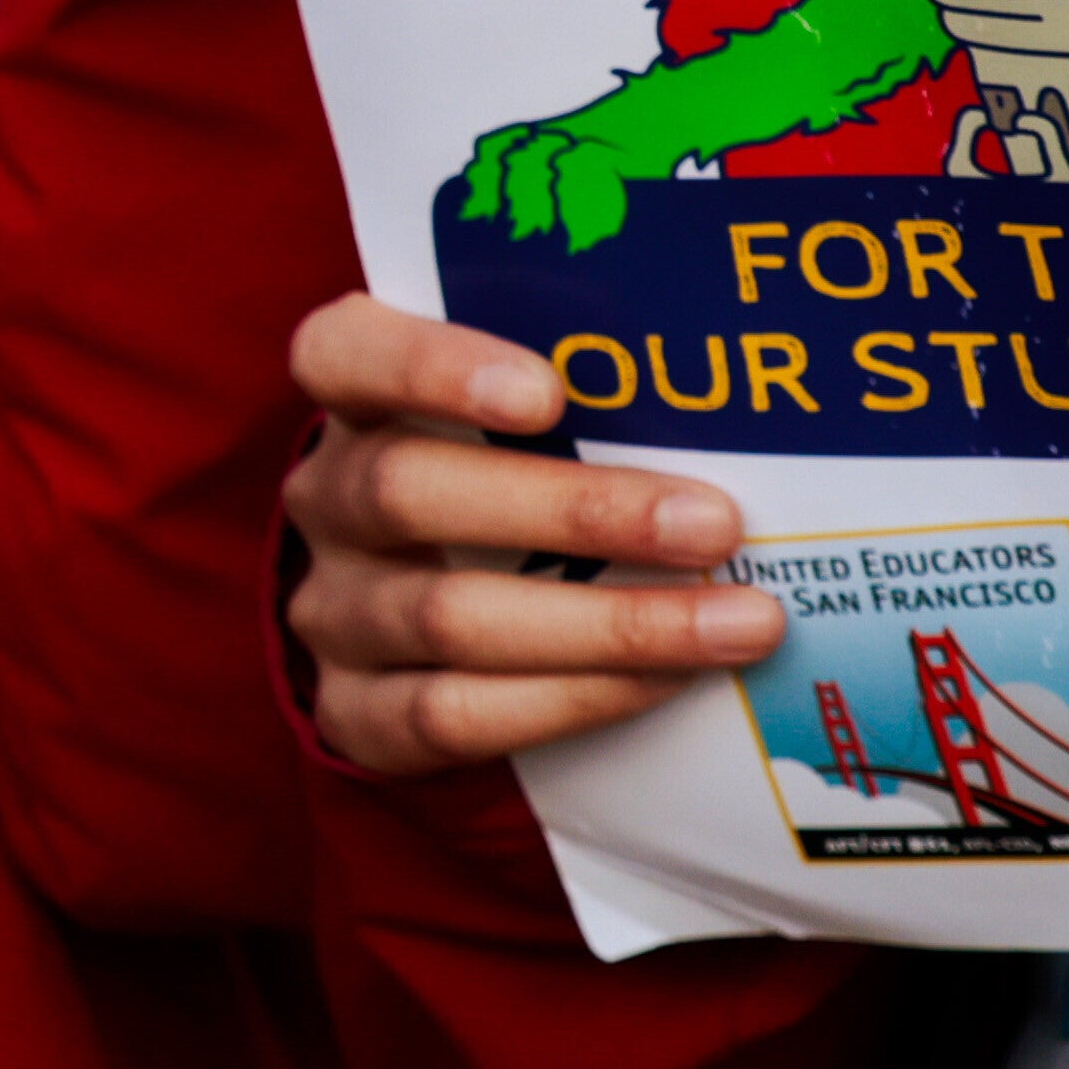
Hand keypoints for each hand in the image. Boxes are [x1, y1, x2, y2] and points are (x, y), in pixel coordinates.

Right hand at [283, 295, 781, 777]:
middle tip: (714, 525)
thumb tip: (742, 403)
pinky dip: (573, 697)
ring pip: (447, 617)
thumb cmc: (519, 479)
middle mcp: (325, 501)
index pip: (345, 355)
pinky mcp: (355, 711)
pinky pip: (452, 714)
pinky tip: (668, 680)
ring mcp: (333, 611)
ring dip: (610, 624)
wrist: (440, 618)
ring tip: (739, 623)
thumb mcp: (533, 420)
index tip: (546, 391)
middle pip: (407, 492)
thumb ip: (595, 399)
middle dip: (575, 512)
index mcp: (353, 400)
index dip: (430, 368)